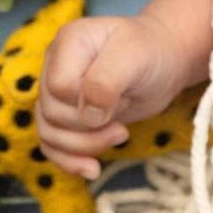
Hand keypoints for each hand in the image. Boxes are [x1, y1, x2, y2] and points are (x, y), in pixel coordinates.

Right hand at [36, 12, 184, 181]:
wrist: (164, 60)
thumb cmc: (151, 53)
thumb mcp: (134, 57)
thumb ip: (106, 81)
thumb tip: (88, 115)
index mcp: (67, 43)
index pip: (58, 87)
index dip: (85, 103)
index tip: (117, 100)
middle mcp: (55, 66)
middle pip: (51, 114)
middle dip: (88, 129)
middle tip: (122, 126)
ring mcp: (58, 93)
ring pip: (48, 132)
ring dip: (83, 147)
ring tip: (119, 136)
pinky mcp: (67, 115)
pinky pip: (52, 145)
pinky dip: (70, 161)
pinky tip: (92, 169)